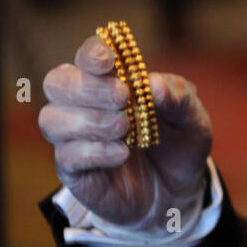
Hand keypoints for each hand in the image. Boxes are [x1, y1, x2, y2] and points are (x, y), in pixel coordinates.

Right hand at [39, 35, 212, 231]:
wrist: (179, 192)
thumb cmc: (180, 145)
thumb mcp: (193, 120)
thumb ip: (179, 98)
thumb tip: (154, 85)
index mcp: (112, 82)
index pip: (86, 57)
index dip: (91, 53)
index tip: (108, 60)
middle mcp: (85, 105)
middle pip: (57, 82)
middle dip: (87, 87)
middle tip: (122, 97)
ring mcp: (75, 138)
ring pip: (53, 119)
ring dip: (89, 120)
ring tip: (124, 127)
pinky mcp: (74, 170)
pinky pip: (67, 156)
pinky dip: (95, 152)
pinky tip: (122, 153)